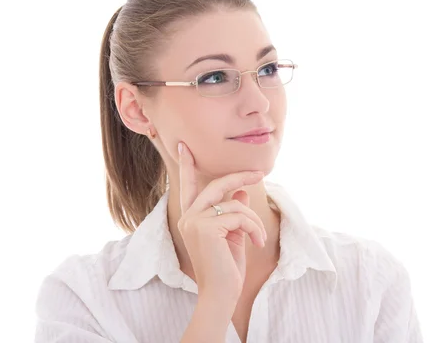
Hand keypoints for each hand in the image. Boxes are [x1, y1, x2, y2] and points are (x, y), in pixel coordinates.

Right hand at [177, 141, 266, 301]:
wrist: (221, 295)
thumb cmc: (226, 269)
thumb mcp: (234, 235)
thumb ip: (234, 213)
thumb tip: (241, 193)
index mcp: (191, 218)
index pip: (189, 186)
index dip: (187, 166)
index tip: (184, 146)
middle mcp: (188, 217)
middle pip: (216, 185)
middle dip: (239, 177)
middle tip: (258, 173)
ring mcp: (194, 221)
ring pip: (234, 204)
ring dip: (253, 221)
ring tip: (258, 239)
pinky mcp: (205, 228)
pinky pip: (239, 216)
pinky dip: (253, 228)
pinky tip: (256, 243)